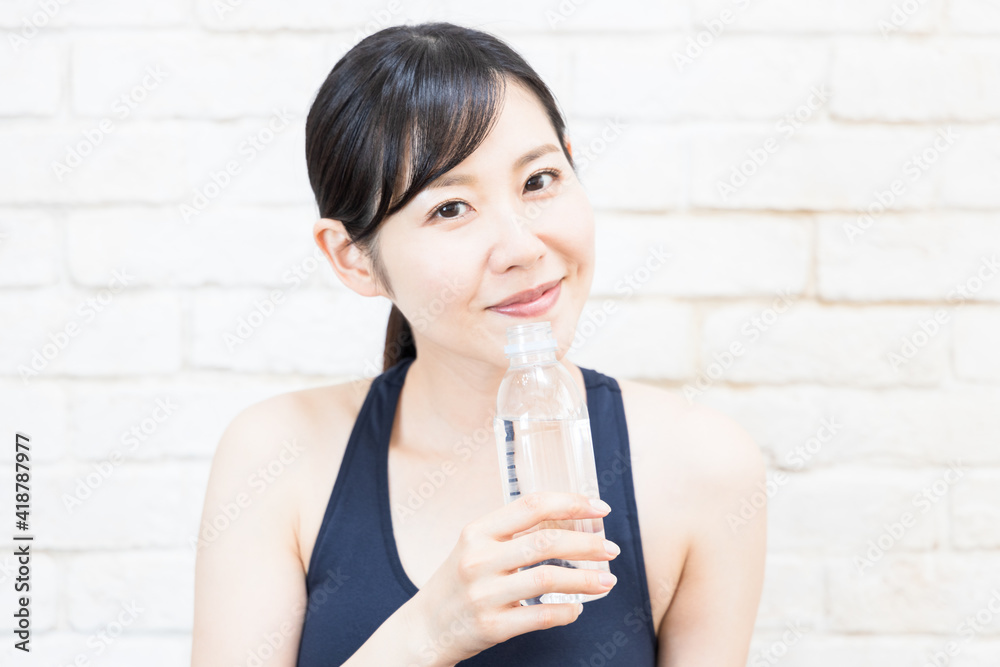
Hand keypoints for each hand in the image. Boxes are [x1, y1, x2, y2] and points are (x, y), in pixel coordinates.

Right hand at [405, 491, 618, 665]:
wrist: (425, 627)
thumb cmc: (459, 581)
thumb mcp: (475, 546)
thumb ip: (512, 532)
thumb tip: (569, 519)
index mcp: (477, 531)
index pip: (532, 505)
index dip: (571, 502)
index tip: (599, 507)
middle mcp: (479, 559)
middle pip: (546, 541)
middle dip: (588, 544)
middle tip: (611, 549)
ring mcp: (484, 594)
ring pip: (548, 578)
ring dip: (586, 579)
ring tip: (607, 581)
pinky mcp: (492, 626)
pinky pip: (541, 616)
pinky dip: (566, 611)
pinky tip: (577, 609)